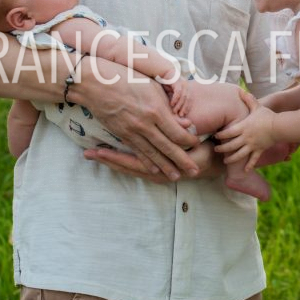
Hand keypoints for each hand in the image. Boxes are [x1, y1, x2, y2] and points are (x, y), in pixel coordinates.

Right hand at [70, 56, 199, 179]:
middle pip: (168, 147)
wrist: (96, 83)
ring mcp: (132, 131)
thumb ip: (170, 107)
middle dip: (183, 161)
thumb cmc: (128, 78)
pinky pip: (137, 152)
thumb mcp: (153, 87)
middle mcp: (145, 124)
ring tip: (176, 177)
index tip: (197, 143)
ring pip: (153, 154)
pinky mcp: (121, 134)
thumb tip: (186, 124)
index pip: (177, 132)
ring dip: (166, 166)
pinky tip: (154, 170)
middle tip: (194, 171)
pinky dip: (147, 162)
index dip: (189, 140)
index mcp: (156, 110)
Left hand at [84, 140, 221, 181]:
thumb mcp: (193, 145)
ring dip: (110, 161)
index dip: (112, 157)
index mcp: (160, 165)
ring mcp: (153, 173)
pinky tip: (108, 156)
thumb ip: (180, 136)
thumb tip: (176, 126)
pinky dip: (121, 162)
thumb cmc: (202, 150)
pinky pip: (134, 168)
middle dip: (106, 160)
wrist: (212, 164)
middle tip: (87, 154)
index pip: (130, 162)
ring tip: (91, 154)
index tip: (95, 151)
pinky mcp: (154, 173)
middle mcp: (154, 172)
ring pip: (127, 167)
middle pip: (125, 166)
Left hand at [215, 92, 278, 170]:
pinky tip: (245, 171)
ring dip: (231, 159)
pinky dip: (249, 166)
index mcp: (243, 127)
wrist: (278, 126)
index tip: (215, 136)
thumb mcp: (257, 107)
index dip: (220, 135)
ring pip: (239, 154)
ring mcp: (252, 145)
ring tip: (225, 161)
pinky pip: (253, 160)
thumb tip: (242, 91)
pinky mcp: (259, 150)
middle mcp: (246, 138)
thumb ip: (249, 100)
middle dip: (222, 149)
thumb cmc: (267, 116)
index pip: (227, 132)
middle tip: (216, 150)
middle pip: (230, 145)